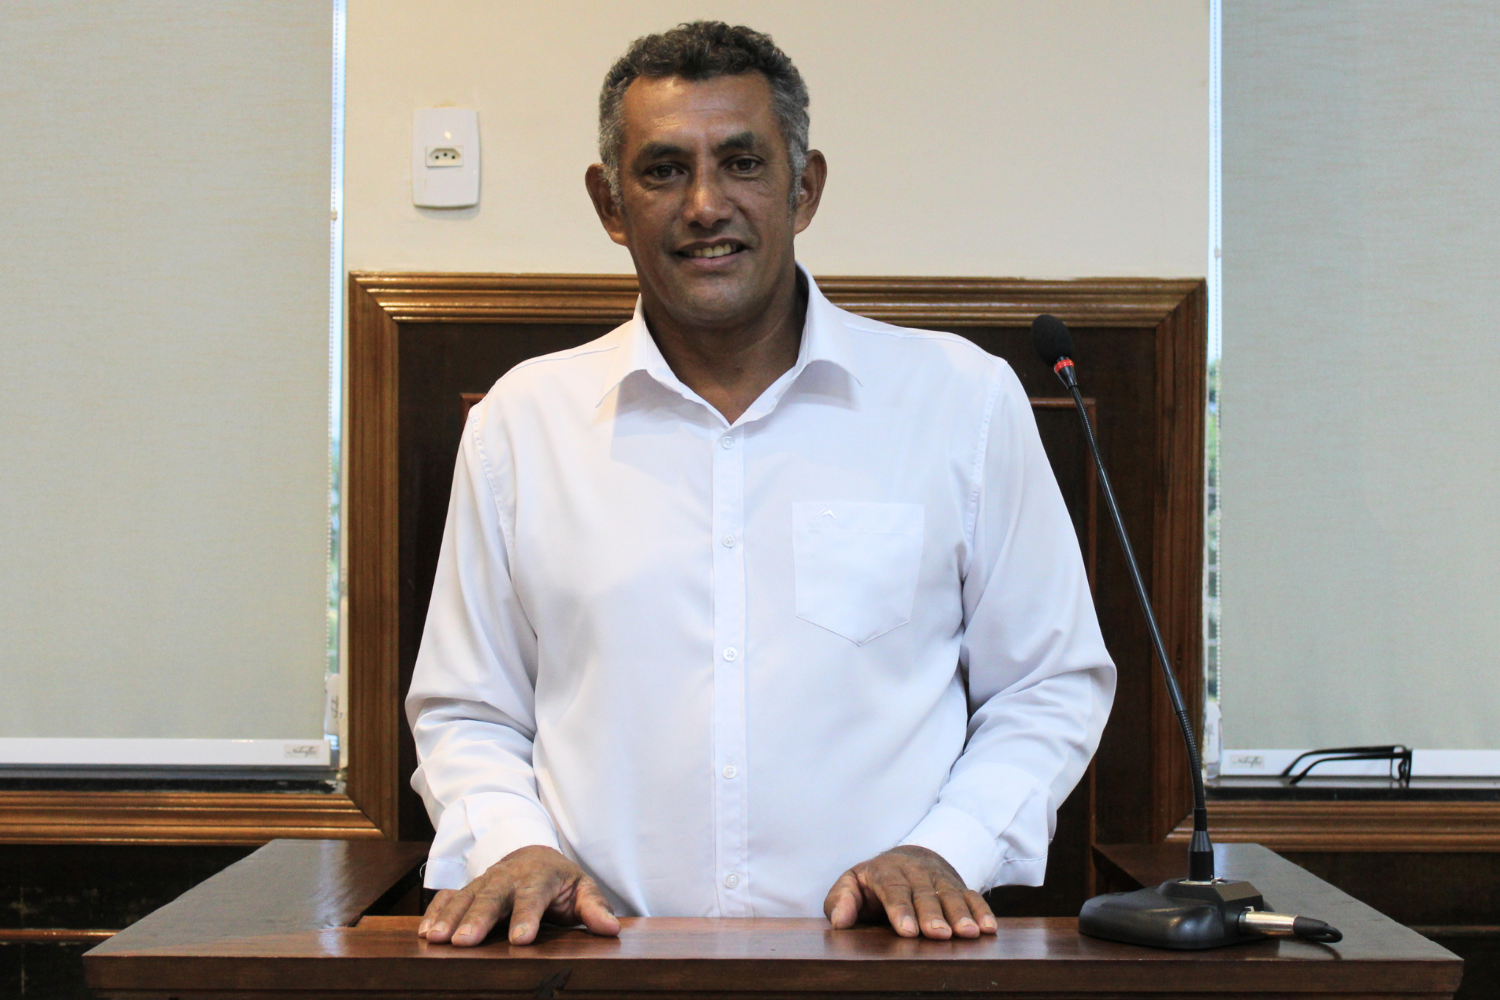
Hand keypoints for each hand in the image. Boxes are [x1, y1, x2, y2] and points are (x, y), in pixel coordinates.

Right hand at [418, 844, 620, 945]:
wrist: (533, 856)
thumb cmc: (559, 881)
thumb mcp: (582, 889)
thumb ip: (594, 908)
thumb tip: (610, 929)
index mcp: (539, 877)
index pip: (533, 897)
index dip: (526, 918)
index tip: (520, 940)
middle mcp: (507, 878)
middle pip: (491, 897)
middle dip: (477, 919)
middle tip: (464, 941)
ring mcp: (484, 882)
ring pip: (465, 897)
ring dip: (450, 917)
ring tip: (436, 939)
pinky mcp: (468, 889)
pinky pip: (448, 897)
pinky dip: (435, 912)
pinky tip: (425, 932)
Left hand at [823, 845, 997, 938]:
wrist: (908, 858)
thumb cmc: (874, 881)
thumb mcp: (852, 884)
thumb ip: (841, 900)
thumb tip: (839, 922)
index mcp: (887, 871)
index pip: (893, 888)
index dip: (900, 909)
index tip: (907, 930)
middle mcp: (916, 871)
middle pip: (924, 893)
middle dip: (932, 914)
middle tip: (939, 934)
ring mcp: (939, 878)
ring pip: (950, 895)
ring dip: (961, 914)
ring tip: (969, 933)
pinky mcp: (958, 886)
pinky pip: (972, 896)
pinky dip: (982, 911)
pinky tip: (988, 928)